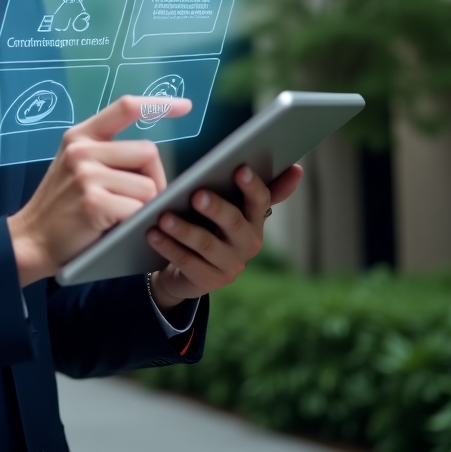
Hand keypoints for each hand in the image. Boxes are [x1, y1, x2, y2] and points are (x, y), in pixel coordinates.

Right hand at [7, 96, 191, 286]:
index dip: (158, 104)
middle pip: (148, 152)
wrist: (30, 240)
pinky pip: (138, 208)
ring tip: (117, 215)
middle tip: (136, 200)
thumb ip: (106, 153)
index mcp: (80, 135)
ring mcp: (86, 174)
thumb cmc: (60, 206)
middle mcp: (82, 149)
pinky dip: (134, 222)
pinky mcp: (93, 202)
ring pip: (148, 185)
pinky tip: (113, 226)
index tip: (185, 106)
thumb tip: (152, 158)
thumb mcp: (75, 166)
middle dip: (153, 177)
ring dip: (143, 205)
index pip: (125, 107)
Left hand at [146, 163, 303, 309]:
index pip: (260, 202)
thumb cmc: (212, 228)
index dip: (252, 187)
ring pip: (206, 244)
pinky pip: (186, 262)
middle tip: (196, 194)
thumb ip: (259, 190)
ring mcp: (229, 266)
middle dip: (216, 208)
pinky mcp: (208, 282)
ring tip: (163, 216)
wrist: (190, 271)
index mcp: (255, 221)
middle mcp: (248, 244)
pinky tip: (151, 233)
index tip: (240, 169)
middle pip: (233, 223)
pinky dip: (167, 246)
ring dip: (184, 229)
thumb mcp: (234, 208)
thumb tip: (299, 169)